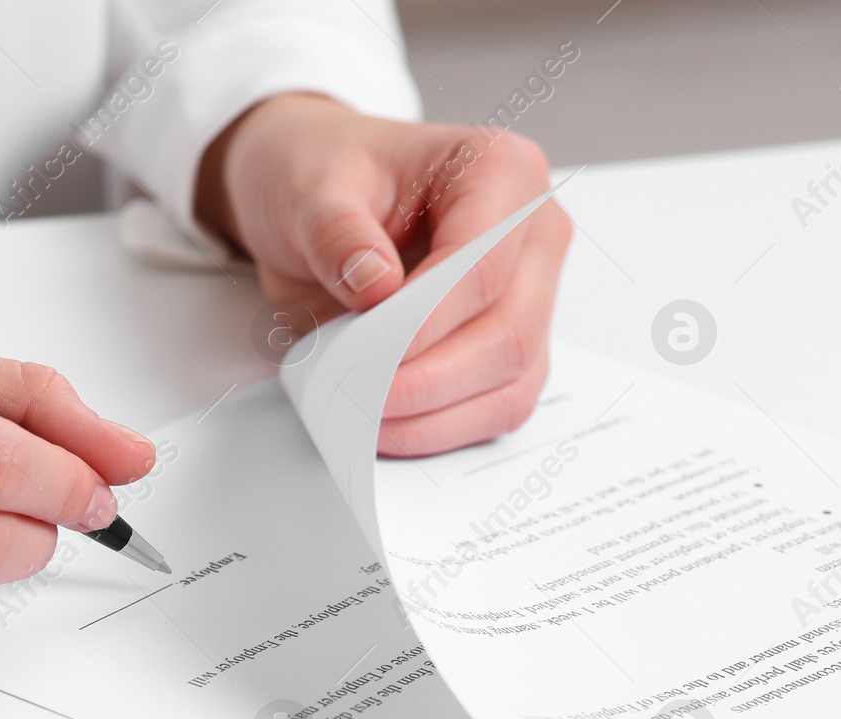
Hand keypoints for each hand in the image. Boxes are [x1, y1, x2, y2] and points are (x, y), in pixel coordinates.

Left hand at [197, 93, 572, 456]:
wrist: (315, 195)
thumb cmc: (323, 174)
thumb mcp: (309, 189)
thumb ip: (337, 234)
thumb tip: (375, 286)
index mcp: (498, 169)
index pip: (481, 263)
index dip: (426, 322)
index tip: (367, 354)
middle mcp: (532, 230)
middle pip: (509, 329)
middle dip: (428, 379)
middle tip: (357, 397)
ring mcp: (530, 290)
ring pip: (513, 377)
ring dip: (436, 413)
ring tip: (363, 416)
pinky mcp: (510, 341)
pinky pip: (499, 402)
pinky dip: (444, 426)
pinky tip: (390, 427)